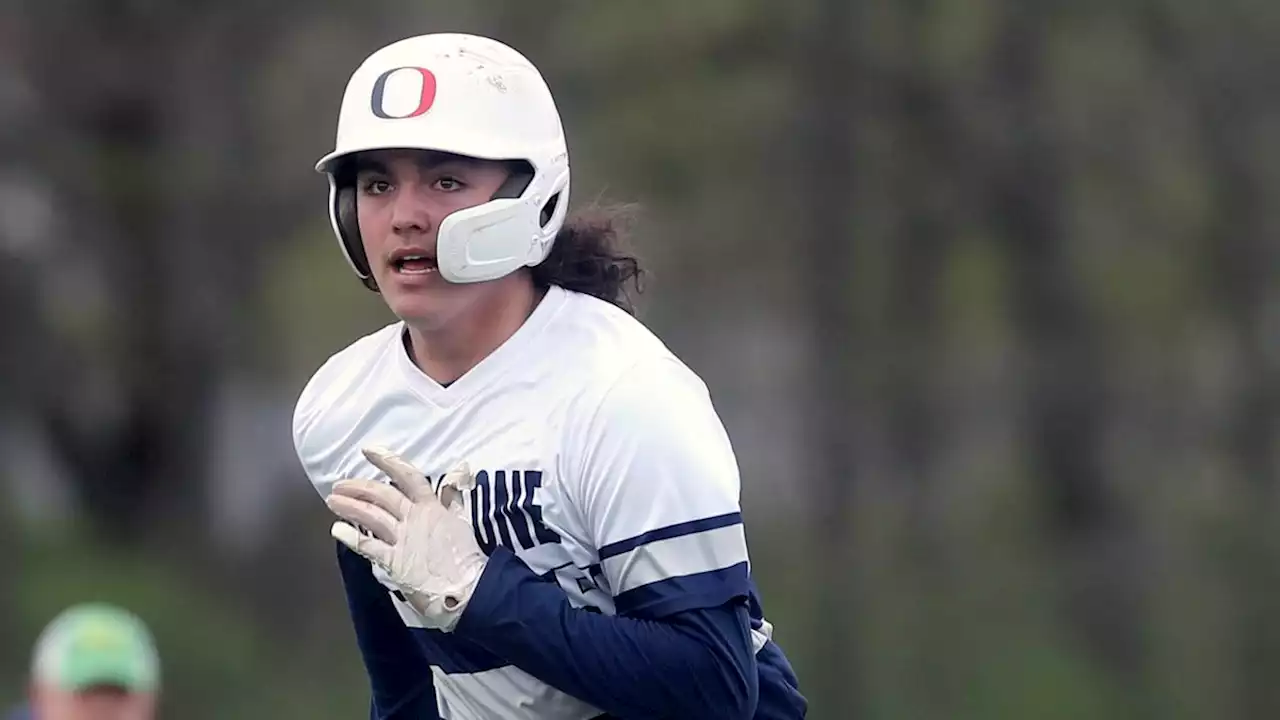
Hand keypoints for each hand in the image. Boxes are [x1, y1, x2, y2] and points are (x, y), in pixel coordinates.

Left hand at [326, 446, 486, 631]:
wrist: (469, 587)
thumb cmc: (467, 557)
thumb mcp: (462, 520)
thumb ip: (455, 496)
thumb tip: (461, 467)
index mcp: (432, 506)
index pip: (408, 476)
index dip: (388, 461)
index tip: (368, 451)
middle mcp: (414, 518)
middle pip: (382, 495)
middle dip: (359, 487)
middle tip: (339, 484)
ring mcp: (402, 539)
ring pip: (371, 516)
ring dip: (350, 507)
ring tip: (333, 500)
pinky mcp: (394, 561)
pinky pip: (368, 546)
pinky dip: (351, 537)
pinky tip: (337, 529)